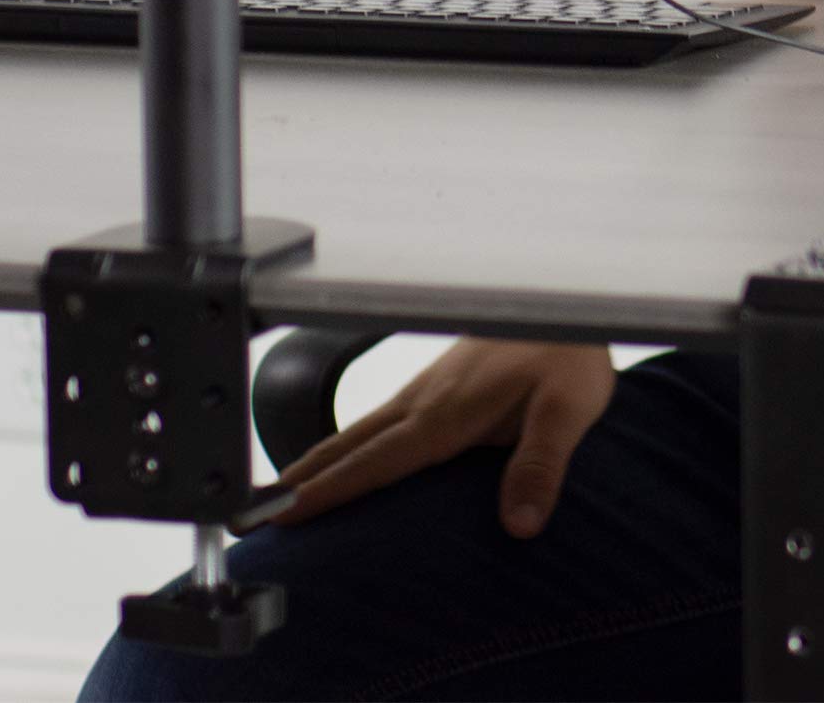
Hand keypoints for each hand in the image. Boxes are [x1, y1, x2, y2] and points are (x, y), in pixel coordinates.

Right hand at [271, 337, 615, 538]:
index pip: (376, 461)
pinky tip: (349, 456)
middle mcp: (427, 400)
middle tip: (252, 514)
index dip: (328, 491)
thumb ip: (542, 462)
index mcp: (448, 413)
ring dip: (321, 461)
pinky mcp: (440, 381)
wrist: (572, 299)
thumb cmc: (572, 350)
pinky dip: (350, 443)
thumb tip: (519, 524)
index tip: (280, 515)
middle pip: (350, 445)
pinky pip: (382, 420)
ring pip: (361, 429)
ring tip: (283, 493)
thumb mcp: (569, 408)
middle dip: (302, 480)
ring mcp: (429, 387)